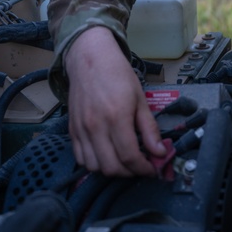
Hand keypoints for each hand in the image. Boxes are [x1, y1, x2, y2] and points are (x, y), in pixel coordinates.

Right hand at [63, 26, 166, 176]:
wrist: (90, 58)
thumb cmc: (117, 74)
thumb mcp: (140, 99)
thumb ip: (149, 128)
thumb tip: (160, 152)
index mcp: (116, 116)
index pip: (129, 156)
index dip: (143, 168)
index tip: (152, 168)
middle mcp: (95, 126)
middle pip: (111, 167)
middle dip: (129, 173)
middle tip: (140, 166)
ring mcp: (81, 129)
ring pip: (94, 167)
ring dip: (111, 170)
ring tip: (124, 161)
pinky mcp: (72, 129)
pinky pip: (80, 158)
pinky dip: (94, 163)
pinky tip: (107, 155)